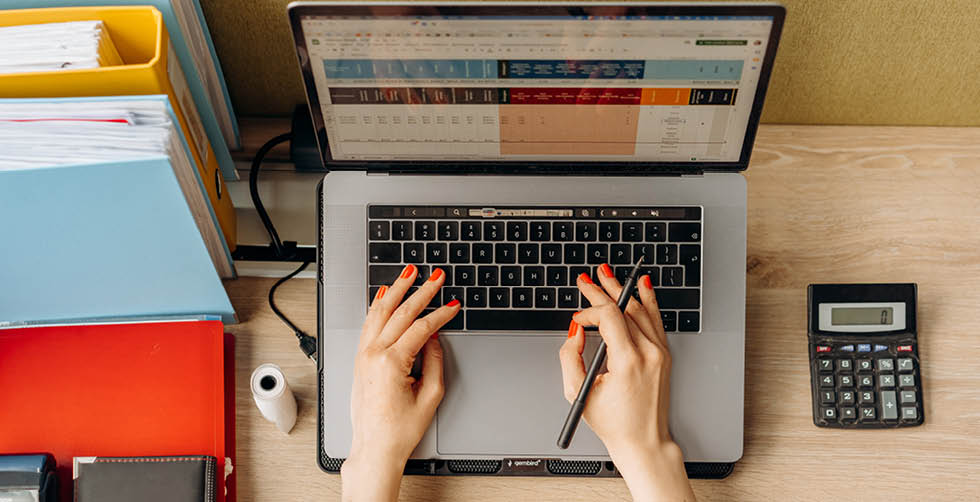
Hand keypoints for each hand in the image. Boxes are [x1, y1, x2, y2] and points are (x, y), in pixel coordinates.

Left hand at [341, 264, 458, 501]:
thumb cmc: (399, 430)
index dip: (441, 314)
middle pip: (400, 313)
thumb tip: (434, 338)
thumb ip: (434, 361)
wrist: (374, 448)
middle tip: (436, 276)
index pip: (421, 328)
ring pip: (380, 312)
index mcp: (391, 363)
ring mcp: (363, 356)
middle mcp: (373, 355)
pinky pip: (368, 324)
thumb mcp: (430, 396)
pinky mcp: (359, 359)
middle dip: (421, 291)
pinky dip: (378, 306)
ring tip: (409, 273)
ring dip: (396, 290)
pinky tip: (385, 294)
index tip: (453, 305)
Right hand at [559, 264, 694, 501]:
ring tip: (608, 275)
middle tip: (588, 277)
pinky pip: (655, 320)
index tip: (576, 321)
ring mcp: (660, 353)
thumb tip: (574, 333)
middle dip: (602, 290)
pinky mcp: (664, 355)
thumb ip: (569, 358)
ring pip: (640, 310)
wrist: (645, 441)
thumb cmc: (615, 423)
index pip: (608, 317)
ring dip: (622, 290)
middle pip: (624, 308)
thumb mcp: (578, 394)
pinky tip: (643, 286)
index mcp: (628, 361)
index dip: (588, 311)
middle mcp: (649, 353)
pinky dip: (648, 300)